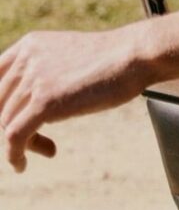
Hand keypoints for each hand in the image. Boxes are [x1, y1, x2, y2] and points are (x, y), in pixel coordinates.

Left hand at [0, 26, 148, 172]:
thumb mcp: (70, 58)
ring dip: (25, 143)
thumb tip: (33, 102)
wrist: (135, 55)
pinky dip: (14, 155)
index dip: (1, 106)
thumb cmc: (113, 60)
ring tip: (47, 149)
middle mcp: (26, 59)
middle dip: (12, 126)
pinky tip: (21, 165)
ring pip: (6, 123)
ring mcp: (34, 79)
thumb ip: (46, 71)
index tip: (14, 122)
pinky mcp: (45, 101)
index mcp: (29, 45)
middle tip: (38, 140)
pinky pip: (14, 136)